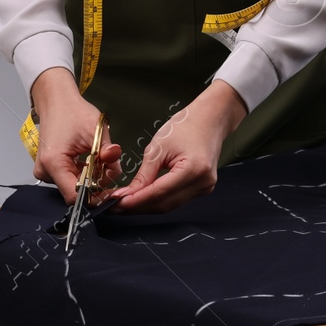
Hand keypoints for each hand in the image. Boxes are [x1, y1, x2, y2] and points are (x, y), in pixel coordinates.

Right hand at [29, 67, 122, 203]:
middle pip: (76, 190)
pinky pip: (70, 178)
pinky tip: (90, 160)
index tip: (112, 190)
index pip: (75, 195)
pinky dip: (84, 172)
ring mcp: (45, 171)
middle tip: (111, 166)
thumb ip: (108, 150)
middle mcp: (45, 171)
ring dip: (92, 176)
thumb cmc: (73, 112)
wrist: (57, 102)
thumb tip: (115, 163)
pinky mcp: (49, 169)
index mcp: (54, 163)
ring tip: (101, 159)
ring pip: (74, 185)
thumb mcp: (95, 129)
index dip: (95, 196)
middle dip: (97, 182)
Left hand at [107, 80, 245, 213]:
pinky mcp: (202, 188)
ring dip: (147, 206)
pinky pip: (177, 200)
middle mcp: (202, 182)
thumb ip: (144, 175)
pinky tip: (144, 198)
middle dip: (138, 206)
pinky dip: (159, 200)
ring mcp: (205, 187)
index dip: (135, 201)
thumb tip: (126, 195)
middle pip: (164, 204)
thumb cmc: (186, 126)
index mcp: (193, 169)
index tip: (115, 203)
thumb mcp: (159, 147)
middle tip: (115, 205)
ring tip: (125, 202)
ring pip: (170, 205)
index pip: (158, 193)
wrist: (210, 118)